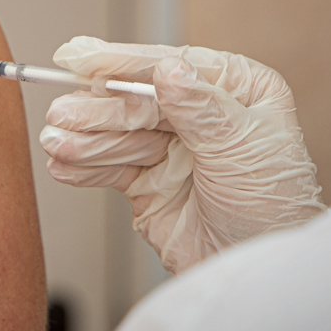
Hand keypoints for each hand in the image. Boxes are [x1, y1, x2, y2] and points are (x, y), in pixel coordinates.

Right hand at [40, 37, 324, 273]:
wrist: (258, 274)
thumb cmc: (274, 209)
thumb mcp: (241, 149)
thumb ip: (200, 108)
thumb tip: (168, 69)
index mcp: (238, 89)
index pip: (174, 66)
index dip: (123, 61)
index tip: (77, 56)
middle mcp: (203, 114)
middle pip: (140, 100)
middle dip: (99, 109)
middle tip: (61, 114)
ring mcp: (174, 149)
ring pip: (121, 134)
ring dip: (86, 139)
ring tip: (56, 142)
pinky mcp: (151, 184)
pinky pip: (112, 168)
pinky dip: (86, 167)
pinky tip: (63, 165)